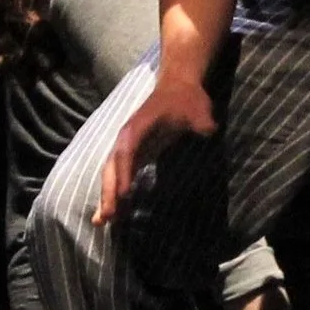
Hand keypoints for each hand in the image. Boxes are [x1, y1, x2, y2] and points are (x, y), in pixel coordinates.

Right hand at [95, 75, 215, 225]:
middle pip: (112, 167)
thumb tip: (207, 130)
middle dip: (108, 192)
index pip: (127, 152)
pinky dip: (116, 194)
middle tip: (106, 218)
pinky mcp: (134, 154)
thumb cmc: (187, 99)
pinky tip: (116, 213)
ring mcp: (128, 147)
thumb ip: (200, 121)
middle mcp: (127, 138)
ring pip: (112, 174)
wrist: (178, 87)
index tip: (123, 194)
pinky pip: (121, 176)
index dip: (123, 172)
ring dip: (106, 197)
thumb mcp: (198, 109)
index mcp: (138, 126)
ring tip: (102, 222)